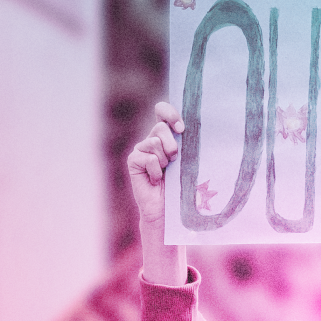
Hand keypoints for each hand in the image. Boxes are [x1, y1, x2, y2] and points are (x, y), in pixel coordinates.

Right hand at [126, 102, 184, 226]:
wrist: (167, 209)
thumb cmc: (181, 185)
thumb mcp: (187, 160)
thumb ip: (185, 143)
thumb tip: (186, 129)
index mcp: (165, 135)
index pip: (162, 111)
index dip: (170, 113)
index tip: (181, 129)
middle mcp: (151, 140)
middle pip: (160, 127)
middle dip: (172, 144)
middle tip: (175, 160)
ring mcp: (140, 150)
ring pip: (155, 142)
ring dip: (165, 161)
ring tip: (165, 173)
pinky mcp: (133, 161)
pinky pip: (148, 158)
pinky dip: (156, 171)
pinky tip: (155, 180)